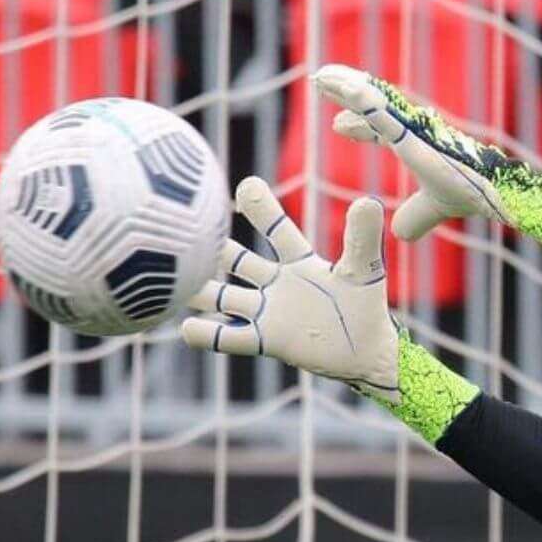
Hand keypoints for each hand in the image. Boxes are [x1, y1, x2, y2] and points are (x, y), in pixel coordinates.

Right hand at [179, 176, 402, 403]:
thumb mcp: (364, 271)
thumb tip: (368, 202)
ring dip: (198, 288)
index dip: (261, 210)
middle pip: (237, 259)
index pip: (276, 230)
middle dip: (214, 246)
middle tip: (186, 227)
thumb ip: (362, 239)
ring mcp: (268, 312)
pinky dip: (208, 335)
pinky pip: (229, 337)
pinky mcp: (266, 341)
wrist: (368, 354)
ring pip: (223, 296)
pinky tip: (186, 327)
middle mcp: (277, 283)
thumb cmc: (367, 309)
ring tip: (173, 277)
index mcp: (299, 262)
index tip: (246, 186)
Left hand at [312, 63, 541, 253]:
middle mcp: (416, 128)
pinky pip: (380, 110)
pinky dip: (358, 97)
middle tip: (322, 81)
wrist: (498, 196)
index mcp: (419, 142)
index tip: (339, 125)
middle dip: (349, 94)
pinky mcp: (415, 133)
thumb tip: (400, 235)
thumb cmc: (475, 194)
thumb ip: (417, 216)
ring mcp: (415, 127)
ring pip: (374, 100)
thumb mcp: (437, 207)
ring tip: (322, 76)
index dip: (360, 125)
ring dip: (347, 85)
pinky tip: (339, 85)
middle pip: (375, 105)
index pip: (383, 128)